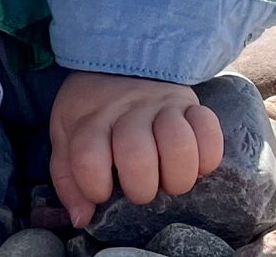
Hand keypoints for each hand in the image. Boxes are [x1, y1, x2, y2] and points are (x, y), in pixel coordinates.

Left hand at [48, 70, 221, 229]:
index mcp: (90, 119)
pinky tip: (194, 164)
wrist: (117, 58)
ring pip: (178, 144)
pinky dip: (208, 155)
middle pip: (136, 154)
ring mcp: (161, 104)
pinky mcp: (190, 102)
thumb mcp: (67, 135)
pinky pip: (209, 128)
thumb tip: (83, 218)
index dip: (95, 186)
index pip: (88, 158)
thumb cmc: (91, 108)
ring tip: (169, 180)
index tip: (101, 191)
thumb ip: (68, 178)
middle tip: (141, 189)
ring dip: (176, 176)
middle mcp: (127, 109)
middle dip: (141, 188)